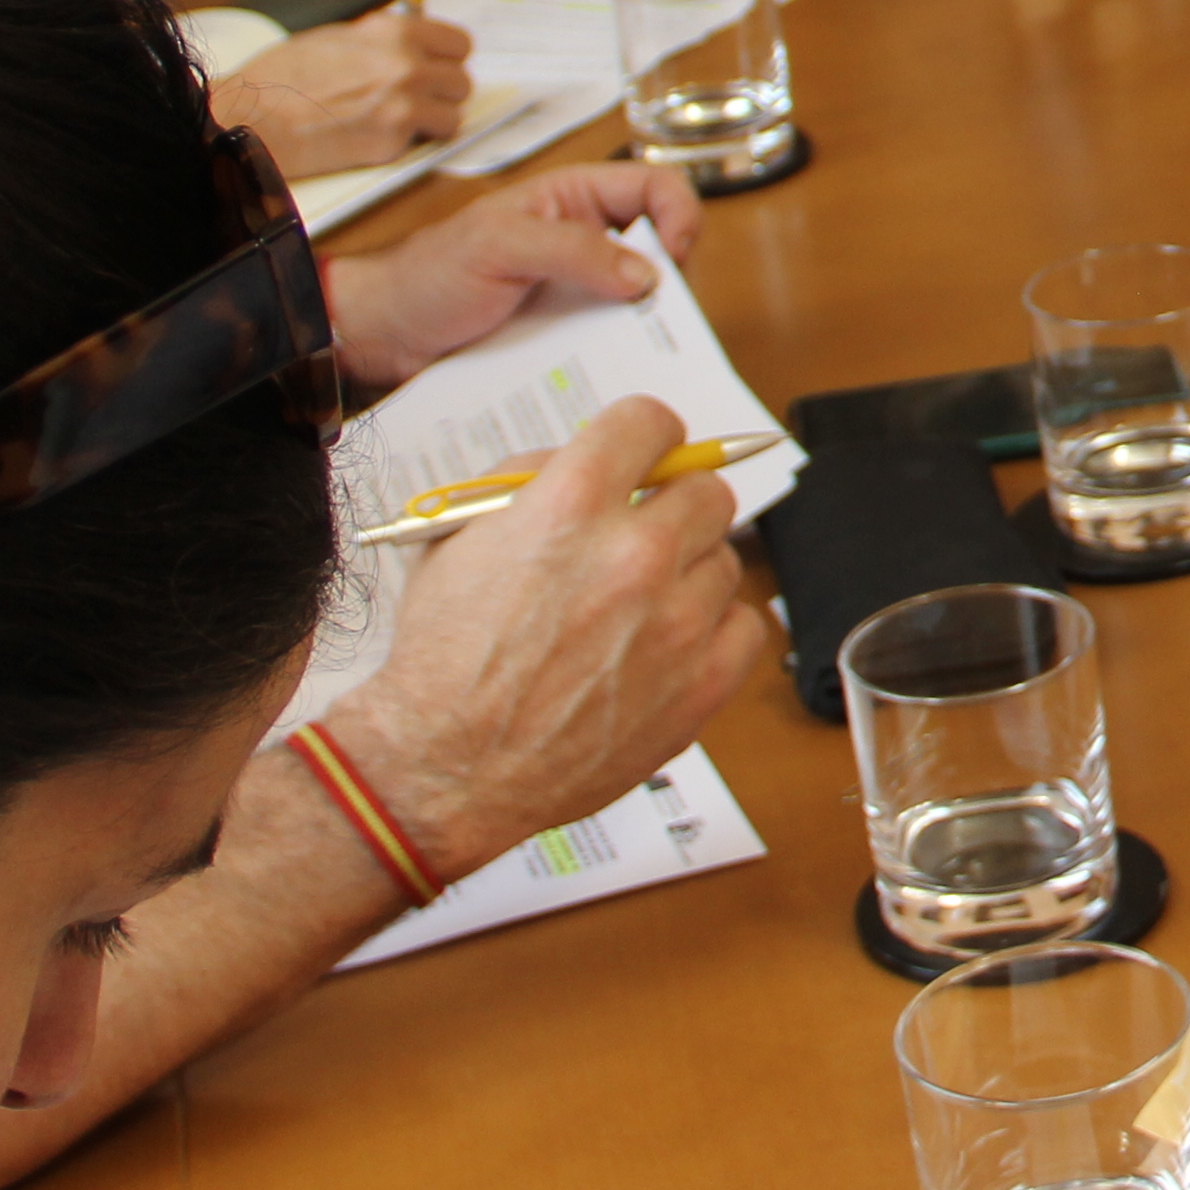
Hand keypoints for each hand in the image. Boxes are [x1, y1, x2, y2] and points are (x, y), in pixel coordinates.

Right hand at [212, 13, 473, 177]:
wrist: (253, 118)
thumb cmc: (283, 78)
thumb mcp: (337, 39)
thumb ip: (381, 42)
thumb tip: (411, 46)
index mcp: (395, 32)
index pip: (458, 44)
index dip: (448, 59)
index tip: (438, 67)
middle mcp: (407, 66)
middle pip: (461, 82)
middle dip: (441, 93)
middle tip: (415, 100)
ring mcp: (403, 106)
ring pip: (451, 117)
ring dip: (431, 122)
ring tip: (397, 122)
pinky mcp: (393, 143)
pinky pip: (420, 144)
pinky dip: (405, 144)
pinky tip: (373, 137)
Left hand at [324, 159, 702, 388]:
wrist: (384, 334)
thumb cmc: (429, 273)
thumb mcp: (499, 246)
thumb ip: (573, 250)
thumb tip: (646, 274)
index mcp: (575, 199)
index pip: (655, 187)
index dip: (679, 214)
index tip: (675, 259)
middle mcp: (586, 242)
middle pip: (660, 248)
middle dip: (671, 281)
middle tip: (657, 314)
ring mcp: (579, 291)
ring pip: (642, 302)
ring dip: (648, 326)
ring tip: (637, 350)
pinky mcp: (568, 335)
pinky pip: (612, 343)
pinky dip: (622, 357)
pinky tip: (614, 373)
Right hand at [337, 389, 776, 867]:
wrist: (445, 767)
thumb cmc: (443, 658)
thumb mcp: (458, 537)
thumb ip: (527, 482)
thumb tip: (585, 458)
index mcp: (570, 504)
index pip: (650, 422)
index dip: (646, 436)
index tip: (647, 454)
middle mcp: (633, 553)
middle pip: (706, 489)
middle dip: (674, 505)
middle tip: (644, 535)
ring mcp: (676, 620)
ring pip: (725, 558)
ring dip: (688, 573)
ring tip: (635, 608)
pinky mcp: (702, 682)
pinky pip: (746, 624)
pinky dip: (713, 631)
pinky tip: (667, 645)